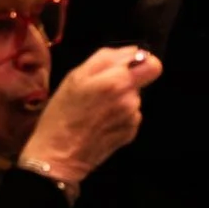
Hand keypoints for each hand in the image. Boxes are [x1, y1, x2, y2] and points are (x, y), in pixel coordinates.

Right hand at [20, 44, 161, 184]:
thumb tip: (132, 52)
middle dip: (132, 79)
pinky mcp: (132, 132)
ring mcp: (132, 117)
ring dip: (122, 100)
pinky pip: (132, 116)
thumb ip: (106, 58)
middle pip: (146, 79)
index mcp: (116, 80)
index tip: (127, 66)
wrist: (57, 155)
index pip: (151, 63)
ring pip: (135, 98)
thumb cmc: (61, 114)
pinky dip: (120, 117)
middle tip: (109, 88)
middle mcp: (130, 98)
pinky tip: (100, 123)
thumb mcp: (75, 77)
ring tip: (96, 110)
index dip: (140, 62)